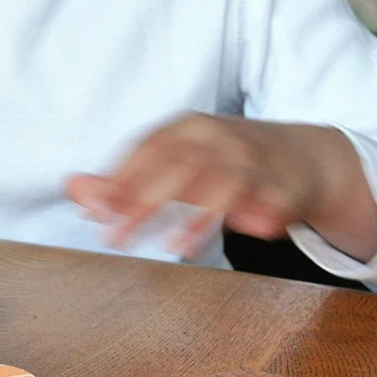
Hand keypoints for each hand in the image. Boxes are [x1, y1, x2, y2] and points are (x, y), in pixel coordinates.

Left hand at [65, 113, 376, 261]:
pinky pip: (266, 200)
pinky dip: (251, 216)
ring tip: (175, 247)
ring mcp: (252, 158)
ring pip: (221, 183)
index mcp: (186, 128)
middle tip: (117, 239)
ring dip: (198, 216)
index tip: (96, 212)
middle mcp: (217, 137)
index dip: (120, 180)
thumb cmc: (223, 163)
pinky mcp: (282, 183)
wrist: (304, 157)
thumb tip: (73, 190)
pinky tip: (240, 234)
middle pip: (176, 167)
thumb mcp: (174, 163)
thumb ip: (123, 181)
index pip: (147, 150)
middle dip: (144, 203)